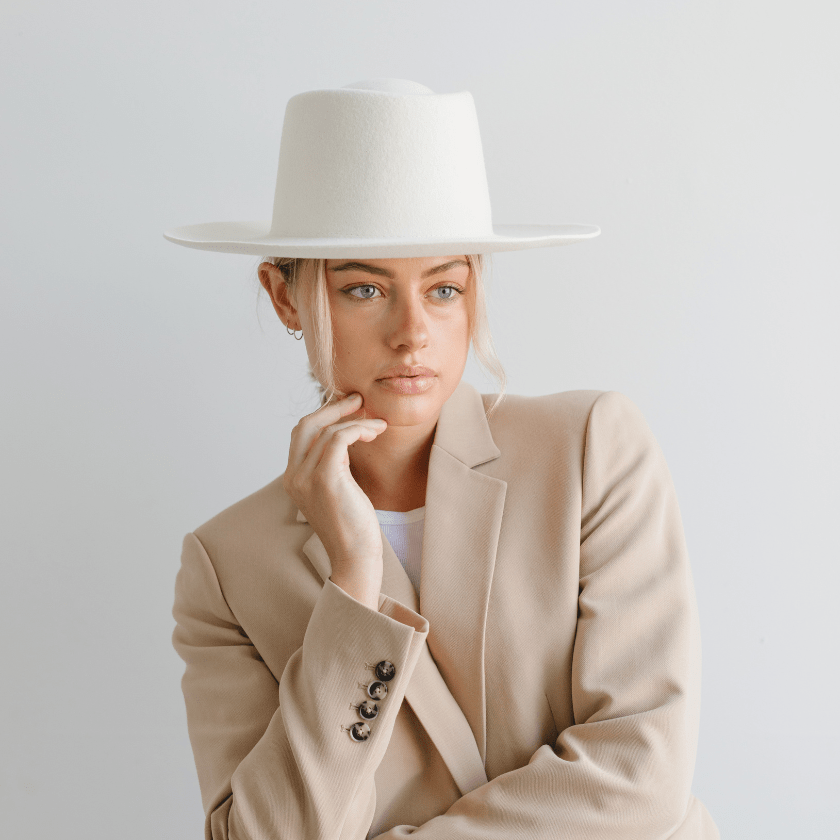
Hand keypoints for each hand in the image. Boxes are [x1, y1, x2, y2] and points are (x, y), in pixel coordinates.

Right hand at [283, 393, 386, 608]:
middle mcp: (293, 476)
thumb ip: (334, 465)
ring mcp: (306, 477)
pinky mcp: (325, 478)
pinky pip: (339, 437)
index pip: (302, 434)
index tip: (349, 407)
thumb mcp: (338, 490)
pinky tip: (376, 432)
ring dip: (356, 420)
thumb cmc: (353, 527)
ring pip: (327, 429)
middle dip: (334, 407)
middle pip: (307, 424)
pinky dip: (359, 429)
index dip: (324, 414)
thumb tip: (346, 437)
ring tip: (378, 423)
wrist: (355, 557)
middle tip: (360, 400)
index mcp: (293, 479)